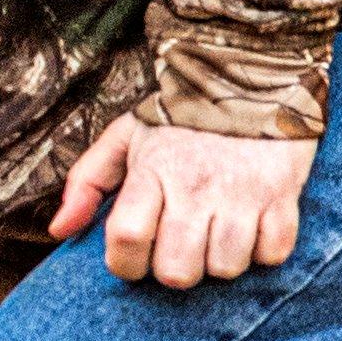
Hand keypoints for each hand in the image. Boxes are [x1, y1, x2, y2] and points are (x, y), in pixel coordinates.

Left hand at [52, 115, 318, 288]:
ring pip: (225, 268)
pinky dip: (264, 250)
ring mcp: (241, 191)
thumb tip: (59, 230)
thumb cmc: (181, 113)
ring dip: (221, 261)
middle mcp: (194, 185)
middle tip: (182, 247)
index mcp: (151, 171)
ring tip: (219, 233)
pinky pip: (273, 253)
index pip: (127, 241)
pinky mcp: (282, 192)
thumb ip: (87, 182)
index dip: (125, 264)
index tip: (134, 257)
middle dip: (175, 270)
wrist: (251, 70)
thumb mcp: (125, 136)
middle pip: (177, 271)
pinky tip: (254, 226)